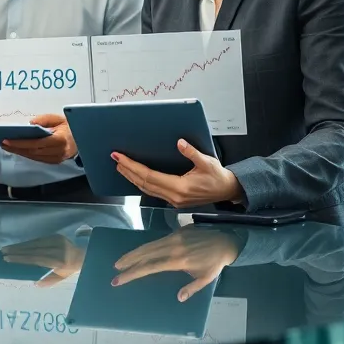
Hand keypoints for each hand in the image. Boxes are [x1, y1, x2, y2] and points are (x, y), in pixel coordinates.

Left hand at [0, 114, 76, 164]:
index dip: (21, 143)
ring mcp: (56, 159)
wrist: (83, 138)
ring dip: (19, 152)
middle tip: (3, 143)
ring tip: (7, 146)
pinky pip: (38, 158)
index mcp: (60, 140)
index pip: (36, 143)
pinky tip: (18, 149)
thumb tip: (31, 124)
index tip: (7, 140)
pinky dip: (27, 154)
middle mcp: (58, 152)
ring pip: (34, 157)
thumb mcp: (58, 118)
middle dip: (16, 148)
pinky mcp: (54, 161)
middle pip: (33, 151)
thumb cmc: (69, 126)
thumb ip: (44, 120)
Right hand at [1, 234, 85, 287]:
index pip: (36, 259)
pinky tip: (18, 245)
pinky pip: (38, 239)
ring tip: (7, 248)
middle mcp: (57, 249)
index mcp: (59, 261)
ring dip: (20, 245)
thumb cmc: (70, 269)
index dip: (21, 258)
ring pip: (34, 242)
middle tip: (3, 252)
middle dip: (17, 250)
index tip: (8, 258)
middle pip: (33, 249)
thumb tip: (35, 283)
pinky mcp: (55, 235)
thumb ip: (49, 280)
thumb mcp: (61, 277)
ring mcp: (57, 241)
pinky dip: (27, 242)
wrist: (84, 254)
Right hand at [111, 226, 239, 301]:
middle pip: (144, 254)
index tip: (120, 279)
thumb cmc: (216, 262)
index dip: (133, 273)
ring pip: (148, 245)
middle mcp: (172, 247)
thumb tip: (178, 298)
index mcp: (178, 261)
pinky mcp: (176, 232)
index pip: (149, 267)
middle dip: (128, 261)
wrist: (227, 240)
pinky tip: (139, 252)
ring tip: (122, 261)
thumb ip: (192, 288)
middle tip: (115, 269)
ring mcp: (173, 238)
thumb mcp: (206, 278)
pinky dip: (144, 247)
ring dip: (133, 253)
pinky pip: (156, 240)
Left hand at [114, 140, 241, 207]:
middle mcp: (174, 196)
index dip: (133, 166)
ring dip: (132, 178)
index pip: (149, 176)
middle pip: (144, 183)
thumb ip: (192, 153)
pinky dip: (142, 183)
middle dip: (128, 171)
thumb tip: (180, 143)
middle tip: (115, 159)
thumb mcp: (207, 162)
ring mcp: (174, 201)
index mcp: (180, 188)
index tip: (120, 158)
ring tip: (120, 167)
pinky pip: (153, 192)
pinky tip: (135, 176)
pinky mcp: (175, 201)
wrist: (228, 190)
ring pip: (147, 189)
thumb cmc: (218, 176)